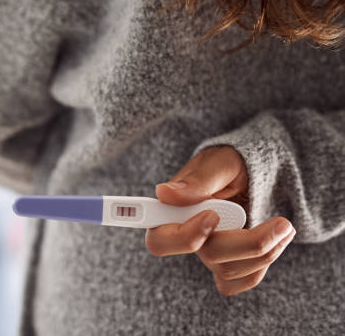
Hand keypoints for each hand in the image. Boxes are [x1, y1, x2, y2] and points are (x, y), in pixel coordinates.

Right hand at [145, 146, 295, 295]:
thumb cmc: (228, 164)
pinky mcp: (226, 266)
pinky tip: (274, 242)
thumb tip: (164, 193)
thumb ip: (196, 180)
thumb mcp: (218, 163)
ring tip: (285, 225)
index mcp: (172, 211)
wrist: (252, 173)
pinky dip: (262, 264)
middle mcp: (185, 236)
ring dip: (266, 249)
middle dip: (249, 242)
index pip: (159, 240)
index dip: (183, 237)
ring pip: (229, 270)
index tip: (212, 216)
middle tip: (280, 222)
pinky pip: (240, 281)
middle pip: (207, 256)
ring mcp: (207, 254)